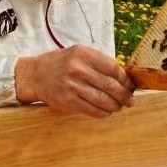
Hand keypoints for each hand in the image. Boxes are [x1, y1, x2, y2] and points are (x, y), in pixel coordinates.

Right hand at [14, 45, 134, 117]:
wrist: (35, 75)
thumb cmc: (60, 64)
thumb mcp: (78, 54)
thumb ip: (98, 62)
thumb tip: (123, 76)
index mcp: (83, 54)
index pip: (113, 67)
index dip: (125, 79)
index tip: (131, 85)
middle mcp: (78, 69)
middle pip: (110, 85)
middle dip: (124, 95)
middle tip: (130, 100)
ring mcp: (72, 86)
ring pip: (103, 100)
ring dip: (116, 106)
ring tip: (120, 107)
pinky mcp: (68, 101)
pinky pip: (92, 110)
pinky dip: (103, 113)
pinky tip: (107, 111)